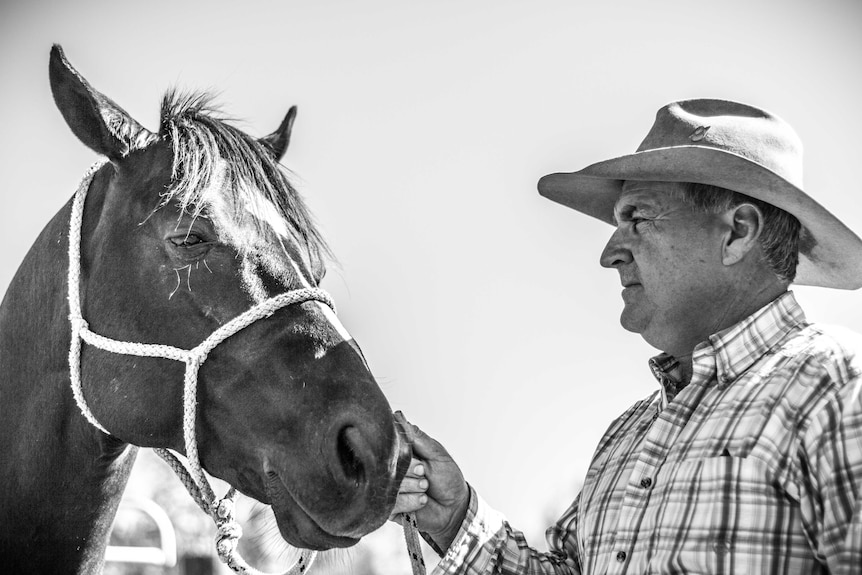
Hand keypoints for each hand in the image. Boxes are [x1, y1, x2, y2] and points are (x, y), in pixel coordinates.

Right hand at [391, 412, 469, 550]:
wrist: (454, 508)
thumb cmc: (448, 479)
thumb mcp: (437, 454)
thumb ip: (418, 437)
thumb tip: (399, 418)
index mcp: (403, 453)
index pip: (390, 445)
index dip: (403, 453)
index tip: (420, 461)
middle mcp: (393, 469)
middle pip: (388, 465)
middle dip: (410, 471)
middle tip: (424, 474)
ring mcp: (389, 488)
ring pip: (389, 484)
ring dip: (412, 487)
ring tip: (425, 488)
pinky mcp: (389, 507)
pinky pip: (391, 503)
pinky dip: (410, 501)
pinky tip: (421, 500)